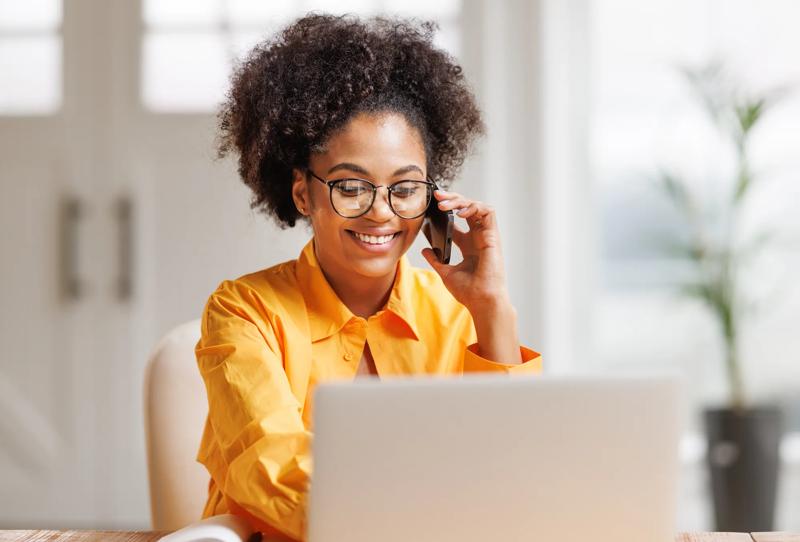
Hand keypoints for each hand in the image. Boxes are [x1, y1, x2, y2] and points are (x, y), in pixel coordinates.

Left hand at [421, 189, 509, 311]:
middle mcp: (478, 238)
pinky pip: (488, 212)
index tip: (431, 207)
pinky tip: (459, 212)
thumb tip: (426, 250)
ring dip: (460, 201)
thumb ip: (436, 260)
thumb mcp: (446, 272)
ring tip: (444, 204)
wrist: (481, 301)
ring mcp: (486, 236)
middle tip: (437, 197)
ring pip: (477, 206)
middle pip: (467, 209)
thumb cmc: (469, 291)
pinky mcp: (493, 236)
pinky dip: (473, 207)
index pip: (458, 221)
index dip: (447, 211)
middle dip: (452, 199)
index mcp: (469, 245)